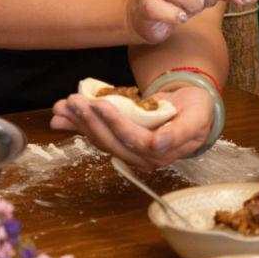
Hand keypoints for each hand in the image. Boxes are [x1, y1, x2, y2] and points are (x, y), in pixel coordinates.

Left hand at [49, 83, 214, 169]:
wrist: (193, 108)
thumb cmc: (198, 110)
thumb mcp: (197, 117)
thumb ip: (179, 132)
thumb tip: (158, 145)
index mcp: (161, 153)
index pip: (133, 140)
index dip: (115, 123)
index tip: (101, 104)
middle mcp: (141, 157)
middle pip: (111, 141)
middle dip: (90, 120)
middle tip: (74, 100)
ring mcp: (128, 150)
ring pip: (99, 138)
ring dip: (79, 123)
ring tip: (62, 106)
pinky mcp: (119, 140)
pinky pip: (97, 133)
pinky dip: (78, 124)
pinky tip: (60, 117)